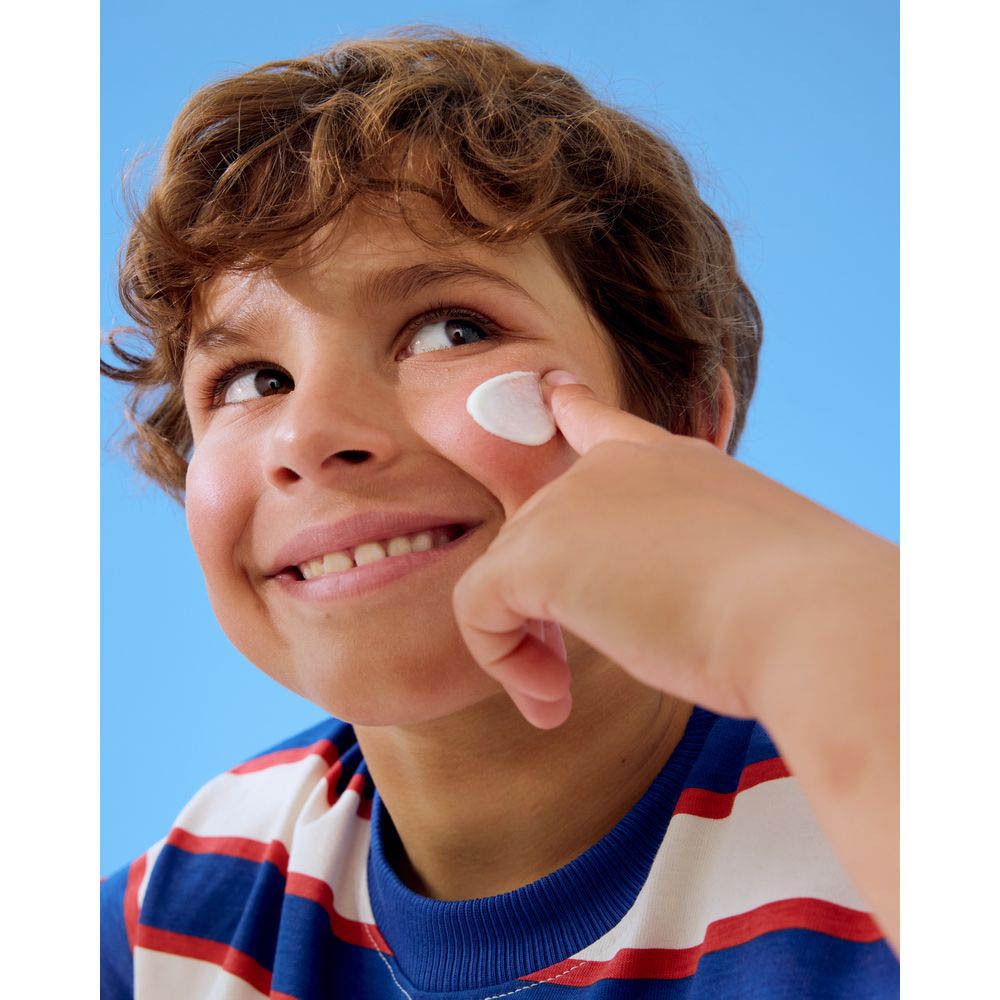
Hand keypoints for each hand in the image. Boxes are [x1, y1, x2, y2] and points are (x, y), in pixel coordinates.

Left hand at [452, 371, 882, 729]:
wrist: (814, 619)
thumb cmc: (808, 616)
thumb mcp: (757, 572)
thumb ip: (700, 566)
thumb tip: (685, 602)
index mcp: (676, 465)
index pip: (605, 426)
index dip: (573, 413)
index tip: (553, 395)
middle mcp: (615, 469)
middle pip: (542, 530)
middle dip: (549, 606)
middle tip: (569, 677)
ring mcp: (573, 501)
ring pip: (507, 572)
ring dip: (526, 645)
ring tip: (559, 699)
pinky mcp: (538, 553)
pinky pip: (478, 606)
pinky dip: (501, 660)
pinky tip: (549, 704)